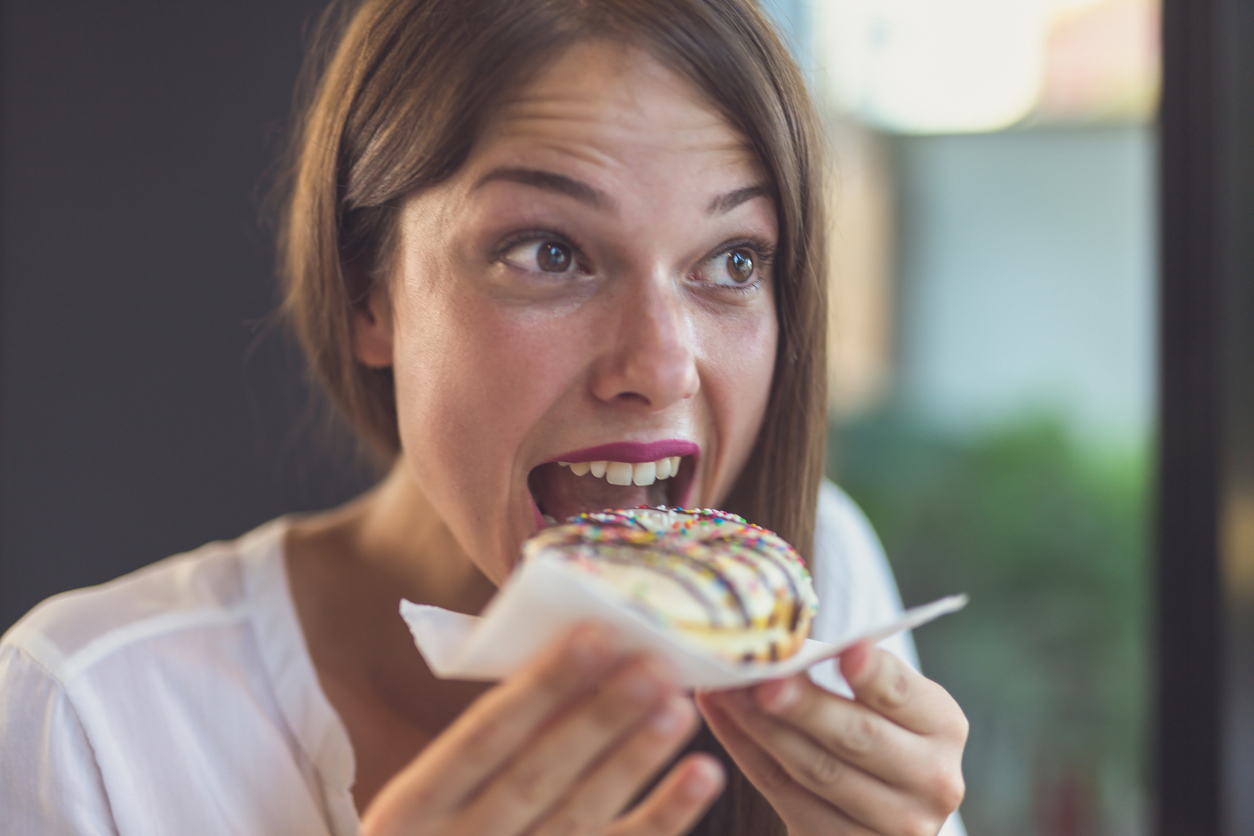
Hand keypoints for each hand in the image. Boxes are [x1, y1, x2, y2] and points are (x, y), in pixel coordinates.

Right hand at [361, 624, 724, 835]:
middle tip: (655, 665)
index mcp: (410, 809)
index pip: (481, 736)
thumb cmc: (442, 829)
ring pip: (581, 818)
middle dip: (599, 719)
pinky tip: (701, 775)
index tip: (593, 634)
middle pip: (536, 776)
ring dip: (635, 762)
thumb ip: (491, 741)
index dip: (539, 686)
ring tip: (680, 709)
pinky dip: (663, 817)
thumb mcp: (435, 796)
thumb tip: (575, 660)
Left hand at [696, 642, 966, 835]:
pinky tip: (721, 715)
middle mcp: (931, 780)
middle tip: (763, 679)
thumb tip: (786, 638)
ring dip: (762, 726)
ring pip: (815, 770)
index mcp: (943, 727)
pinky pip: (784, 794)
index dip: (874, 674)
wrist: (878, 803)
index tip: (846, 650)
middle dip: (805, 706)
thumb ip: (848, 668)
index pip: (903, 695)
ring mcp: (892, 823)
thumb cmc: (873, 726)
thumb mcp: (881, 698)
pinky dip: (746, 751)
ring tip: (726, 690)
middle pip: (857, 737)